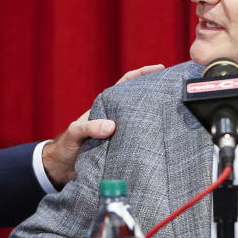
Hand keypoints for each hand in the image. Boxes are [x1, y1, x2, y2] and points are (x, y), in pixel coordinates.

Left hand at [42, 64, 163, 187]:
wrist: (61, 168)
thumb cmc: (66, 146)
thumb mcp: (75, 133)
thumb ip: (90, 127)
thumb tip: (112, 126)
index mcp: (104, 107)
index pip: (125, 84)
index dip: (141, 74)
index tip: (159, 69)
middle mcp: (114, 117)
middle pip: (138, 101)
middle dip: (155, 93)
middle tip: (175, 92)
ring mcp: (119, 132)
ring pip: (141, 120)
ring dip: (155, 117)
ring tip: (175, 115)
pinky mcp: (122, 148)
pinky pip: (138, 140)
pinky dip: (149, 138)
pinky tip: (163, 142)